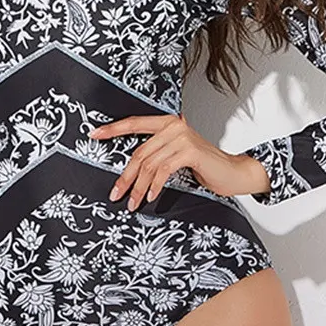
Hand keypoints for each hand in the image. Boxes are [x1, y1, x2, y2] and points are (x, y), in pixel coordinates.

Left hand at [88, 113, 270, 205]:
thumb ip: (156, 154)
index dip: (113, 129)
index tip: (94, 134)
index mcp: (167, 123)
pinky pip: (163, 170)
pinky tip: (150, 196)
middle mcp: (173, 125)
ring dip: (138, 186)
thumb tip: (129, 170)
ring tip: (132, 202)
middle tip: (115, 194)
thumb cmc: (203, 166)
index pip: (134, 123)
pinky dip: (154, 185)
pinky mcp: (189, 150)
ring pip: (149, 164)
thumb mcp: (175, 156)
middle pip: (139, 152)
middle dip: (125, 177)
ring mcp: (182, 136)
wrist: (232, 172)